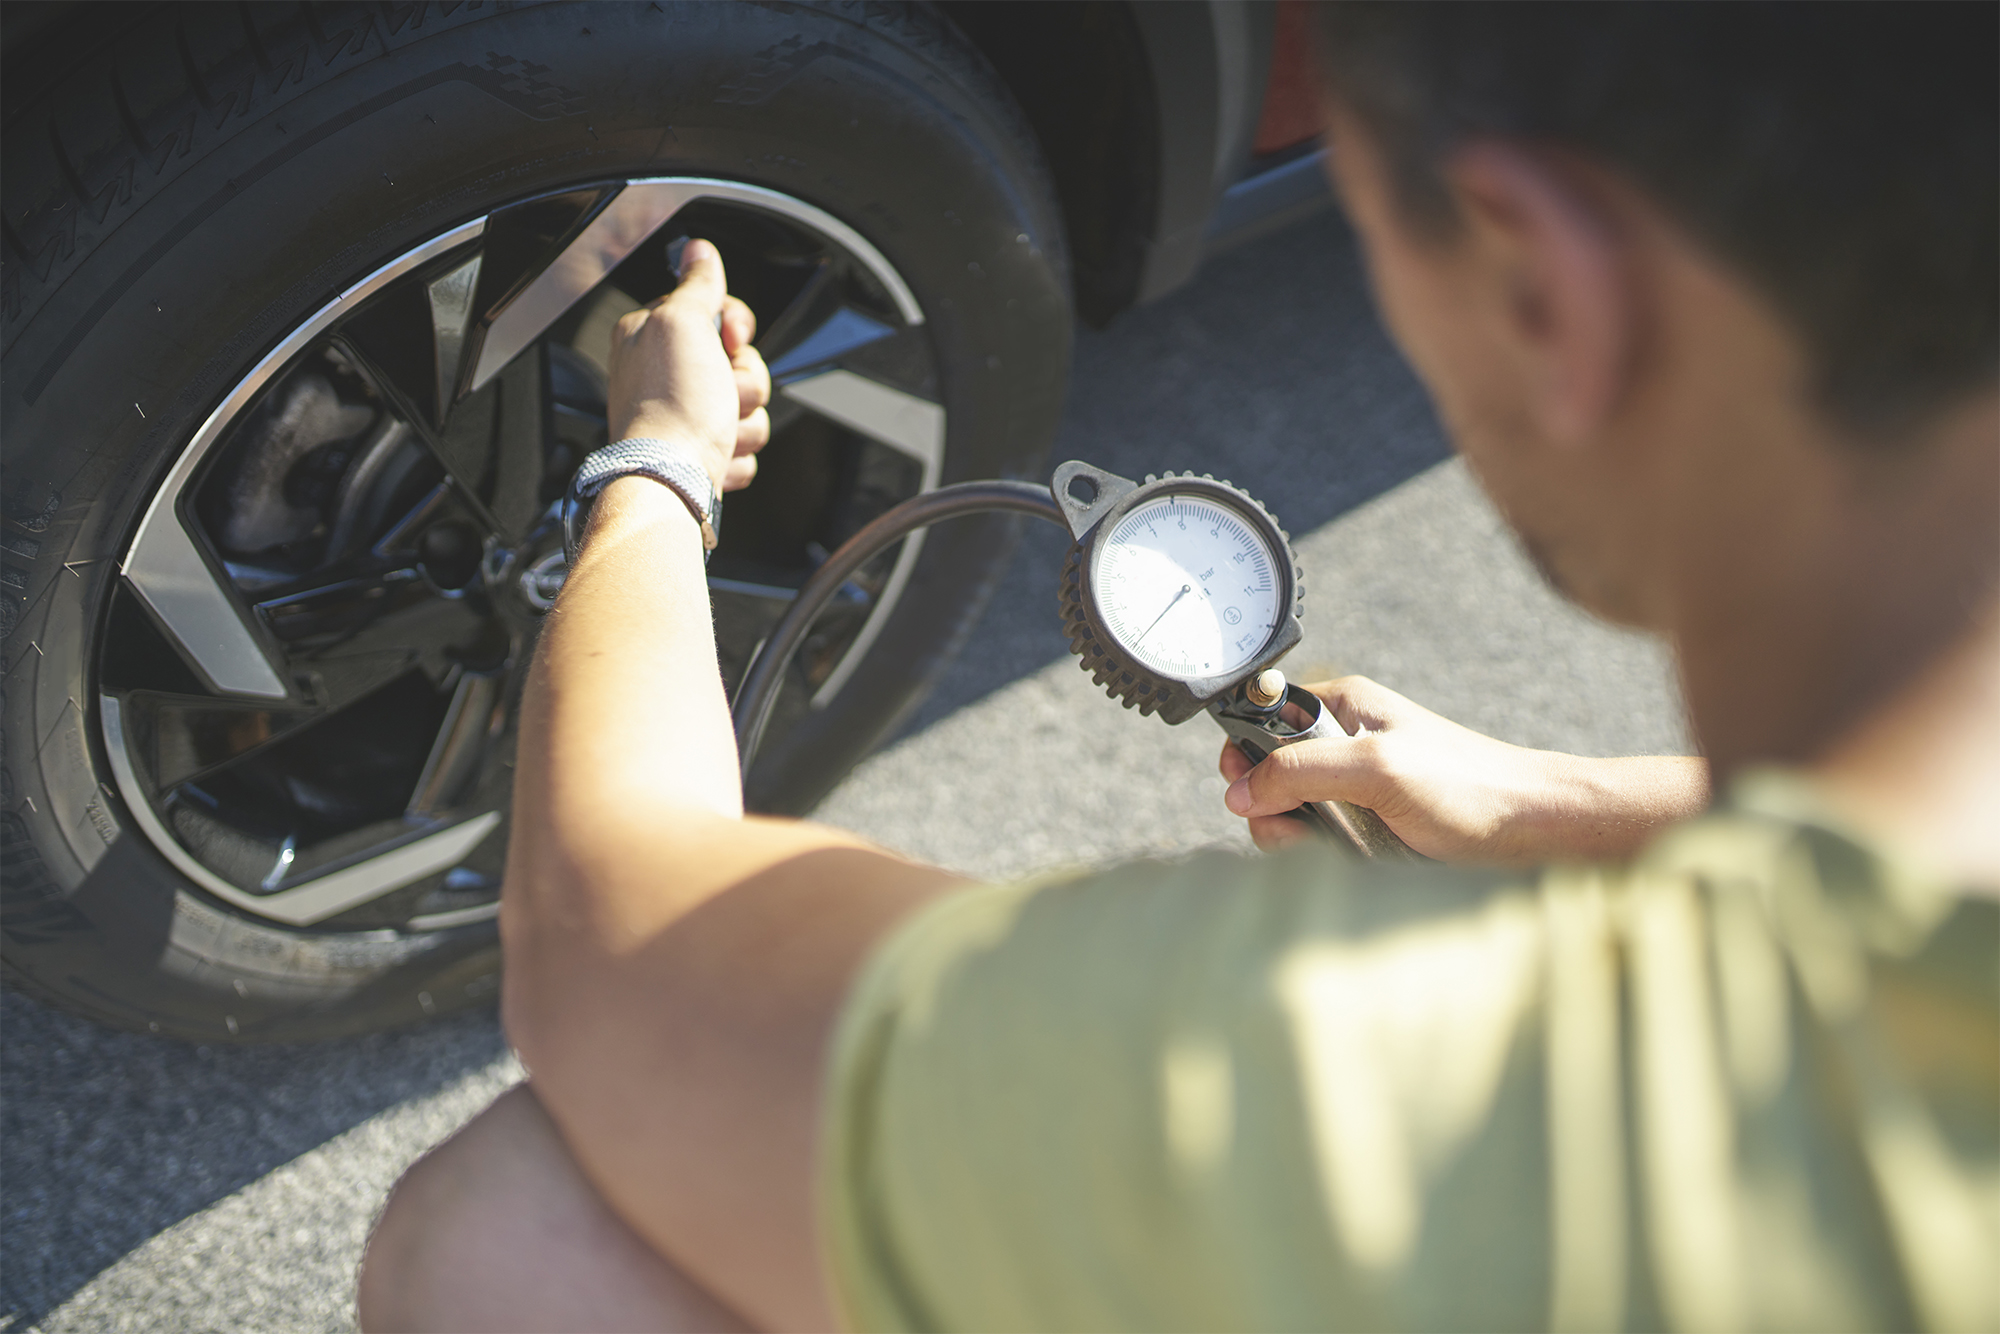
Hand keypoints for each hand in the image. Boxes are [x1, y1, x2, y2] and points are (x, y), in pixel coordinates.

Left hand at [606, 238, 772, 492]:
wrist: (670, 478)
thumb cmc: (672, 404)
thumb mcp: (683, 322)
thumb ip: (697, 284)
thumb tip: (699, 250)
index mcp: (653, 335)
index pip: (715, 313)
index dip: (736, 327)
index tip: (731, 339)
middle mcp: (663, 373)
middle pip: (740, 362)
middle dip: (746, 381)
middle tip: (723, 391)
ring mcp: (684, 415)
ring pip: (747, 406)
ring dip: (745, 421)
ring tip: (718, 430)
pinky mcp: (701, 452)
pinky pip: (743, 444)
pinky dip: (736, 452)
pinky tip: (716, 454)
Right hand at [1218, 674, 1708, 863]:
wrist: (1531, 830)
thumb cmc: (1468, 786)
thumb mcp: (1376, 768)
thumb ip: (1300, 772)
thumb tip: (1239, 792)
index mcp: (1341, 707)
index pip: (1260, 716)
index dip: (1243, 750)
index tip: (1242, 783)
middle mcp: (1341, 744)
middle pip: (1265, 776)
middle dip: (1271, 807)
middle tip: (1300, 825)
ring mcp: (1352, 789)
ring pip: (1286, 816)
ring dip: (1298, 838)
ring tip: (1339, 846)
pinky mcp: (1365, 829)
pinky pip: (1318, 844)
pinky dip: (1325, 857)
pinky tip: (1355, 860)